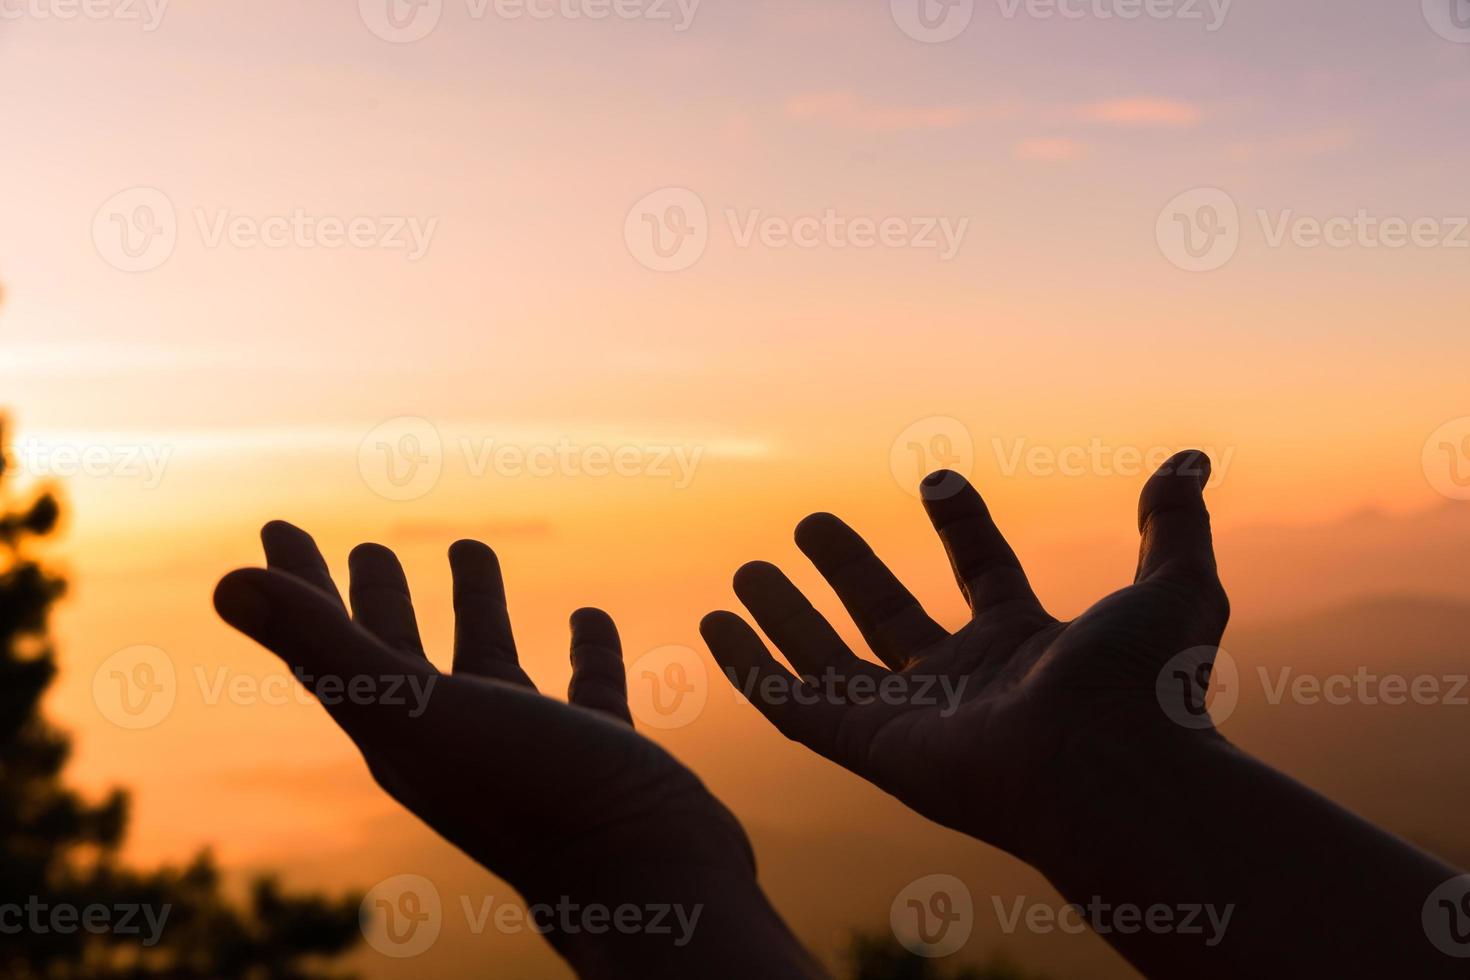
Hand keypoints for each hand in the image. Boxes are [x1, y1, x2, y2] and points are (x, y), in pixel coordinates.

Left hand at [214, 524, 820, 978]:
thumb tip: (224, 584)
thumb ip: (330, 651)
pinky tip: (589, 616)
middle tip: (368, 545)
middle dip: (379, 599)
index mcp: (402, 735)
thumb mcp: (424, 715)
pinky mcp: (598, 753)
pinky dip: (582, 648)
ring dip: (477, 608)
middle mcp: (456, 743)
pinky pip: (583, 688)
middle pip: (400, 659)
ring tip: (471, 546)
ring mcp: (528, 750)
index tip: (277, 526)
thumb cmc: (536, 799)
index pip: (328, 647)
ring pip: (490, 665)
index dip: (297, 587)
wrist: (654, 885)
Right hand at [704, 453, 1465, 976]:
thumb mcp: (1174, 587)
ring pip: (829, 662)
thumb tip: (1190, 462)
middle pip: (890, 618)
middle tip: (812, 522)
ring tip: (745, 569)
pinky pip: (790, 705)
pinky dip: (749, 667)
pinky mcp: (866, 746)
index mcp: (1025, 645)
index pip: (982, 574)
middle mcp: (962, 683)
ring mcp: (911, 718)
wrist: (1109, 767)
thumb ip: (1173, 524)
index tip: (937, 476)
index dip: (961, 524)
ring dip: (786, 617)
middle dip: (850, 571)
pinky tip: (714, 625)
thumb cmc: (1144, 688)